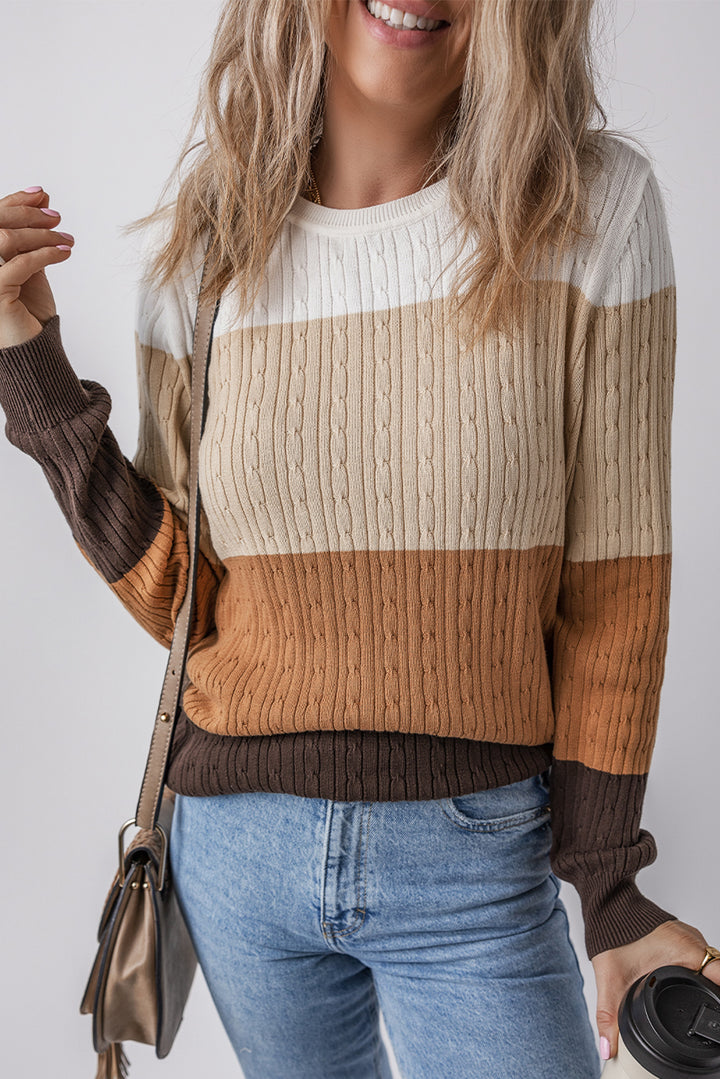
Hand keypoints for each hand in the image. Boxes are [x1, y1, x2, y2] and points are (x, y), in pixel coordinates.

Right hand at [0, 186, 73, 348]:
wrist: (32, 350)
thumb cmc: (28, 312)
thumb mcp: (30, 269)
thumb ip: (30, 241)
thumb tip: (42, 204)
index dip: (14, 202)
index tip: (42, 194)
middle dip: (28, 214)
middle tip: (56, 217)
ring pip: (5, 240)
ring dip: (40, 235)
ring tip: (66, 240)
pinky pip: (20, 265)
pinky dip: (45, 254)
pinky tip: (64, 254)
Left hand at [591, 919, 719, 1060]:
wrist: (608, 908)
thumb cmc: (612, 936)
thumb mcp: (611, 981)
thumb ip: (610, 1017)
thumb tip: (610, 1047)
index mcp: (684, 950)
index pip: (719, 976)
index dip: (718, 994)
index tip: (714, 1009)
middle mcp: (693, 942)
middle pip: (717, 974)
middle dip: (713, 992)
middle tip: (706, 1009)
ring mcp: (691, 938)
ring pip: (711, 965)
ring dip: (708, 981)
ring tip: (699, 999)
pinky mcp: (685, 938)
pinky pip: (702, 958)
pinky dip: (700, 972)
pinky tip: (691, 984)